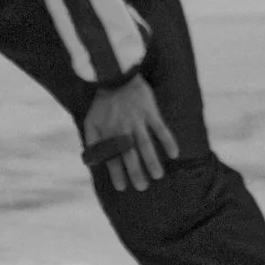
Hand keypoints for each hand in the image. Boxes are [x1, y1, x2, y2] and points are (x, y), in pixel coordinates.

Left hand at [81, 76, 177, 192]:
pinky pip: (161, 129)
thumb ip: (92, 142)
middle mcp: (123, 130)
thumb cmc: (102, 103)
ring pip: (146, 145)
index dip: (116, 173)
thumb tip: (93, 161)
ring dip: (152, 161)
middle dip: (136, 172)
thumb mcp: (90, 122)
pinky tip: (174, 154)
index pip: (112, 158)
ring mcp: (138, 121)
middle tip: (142, 187)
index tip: (122, 187)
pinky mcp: (151, 112)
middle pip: (130, 155)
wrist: (115, 76)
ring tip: (158, 176)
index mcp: (108, 133)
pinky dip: (168, 141)